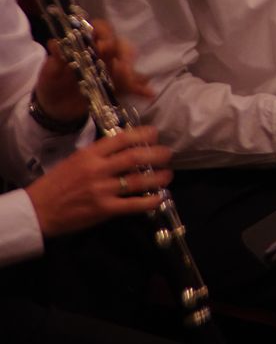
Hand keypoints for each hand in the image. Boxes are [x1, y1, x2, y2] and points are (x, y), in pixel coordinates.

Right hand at [26, 125, 172, 237]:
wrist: (38, 210)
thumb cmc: (57, 182)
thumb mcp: (76, 159)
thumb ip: (99, 154)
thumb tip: (124, 147)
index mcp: (90, 154)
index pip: (122, 138)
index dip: (142, 134)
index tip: (155, 133)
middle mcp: (98, 169)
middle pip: (134, 157)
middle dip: (155, 154)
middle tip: (168, 153)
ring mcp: (102, 190)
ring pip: (137, 180)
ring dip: (157, 177)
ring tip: (168, 174)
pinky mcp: (104, 210)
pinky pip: (132, 204)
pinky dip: (149, 201)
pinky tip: (160, 198)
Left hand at [34, 18, 153, 124]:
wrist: (56, 108)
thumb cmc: (52, 84)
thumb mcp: (49, 72)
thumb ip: (54, 60)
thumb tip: (55, 44)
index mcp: (87, 42)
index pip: (100, 28)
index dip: (104, 34)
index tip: (102, 47)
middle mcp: (103, 52)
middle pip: (119, 44)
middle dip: (123, 54)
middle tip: (121, 68)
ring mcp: (112, 68)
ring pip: (128, 62)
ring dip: (132, 70)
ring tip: (133, 82)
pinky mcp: (117, 85)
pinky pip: (132, 85)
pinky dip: (140, 89)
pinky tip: (148, 93)